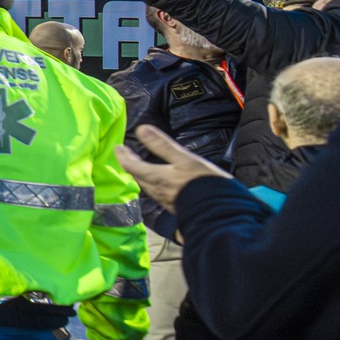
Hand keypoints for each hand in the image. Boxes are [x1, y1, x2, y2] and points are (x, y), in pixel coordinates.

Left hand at [114, 124, 229, 214]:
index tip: (118, 147)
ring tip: (140, 166)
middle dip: (129, 163)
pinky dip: (151, 182)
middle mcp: (155, 190)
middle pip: (136, 175)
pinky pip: (156, 191)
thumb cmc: (202, 182)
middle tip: (126, 154)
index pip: (130, 165)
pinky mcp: (174, 206)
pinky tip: (159, 181)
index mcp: (155, 177)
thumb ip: (162, 145)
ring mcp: (164, 200)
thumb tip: (141, 129)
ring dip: (140, 173)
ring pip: (146, 184)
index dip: (122, 155)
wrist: (220, 211)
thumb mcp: (183, 159)